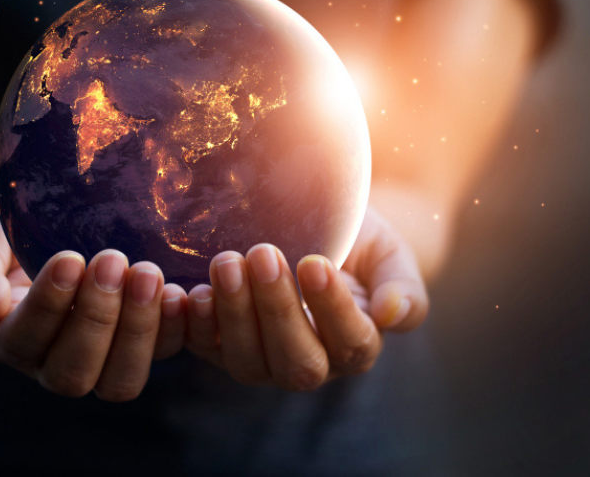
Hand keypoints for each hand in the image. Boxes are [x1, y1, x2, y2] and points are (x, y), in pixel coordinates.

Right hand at [0, 194, 188, 400]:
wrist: (40, 219)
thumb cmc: (3, 231)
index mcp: (6, 339)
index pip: (24, 339)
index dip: (48, 305)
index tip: (68, 258)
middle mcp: (50, 362)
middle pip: (73, 372)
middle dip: (96, 318)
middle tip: (113, 259)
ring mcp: (99, 360)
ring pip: (119, 379)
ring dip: (138, 330)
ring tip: (149, 274)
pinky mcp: (139, 345)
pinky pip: (161, 355)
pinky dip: (174, 329)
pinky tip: (182, 291)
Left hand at [184, 206, 427, 390]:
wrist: (312, 226)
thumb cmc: (357, 240)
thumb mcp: (388, 253)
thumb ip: (401, 285)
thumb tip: (392, 313)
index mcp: (356, 345)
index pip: (351, 342)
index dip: (332, 309)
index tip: (314, 263)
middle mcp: (310, 363)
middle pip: (296, 362)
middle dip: (277, 310)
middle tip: (263, 254)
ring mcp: (261, 360)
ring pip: (247, 362)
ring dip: (234, 314)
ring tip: (227, 262)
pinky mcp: (219, 347)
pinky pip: (203, 349)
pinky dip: (193, 325)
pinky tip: (188, 292)